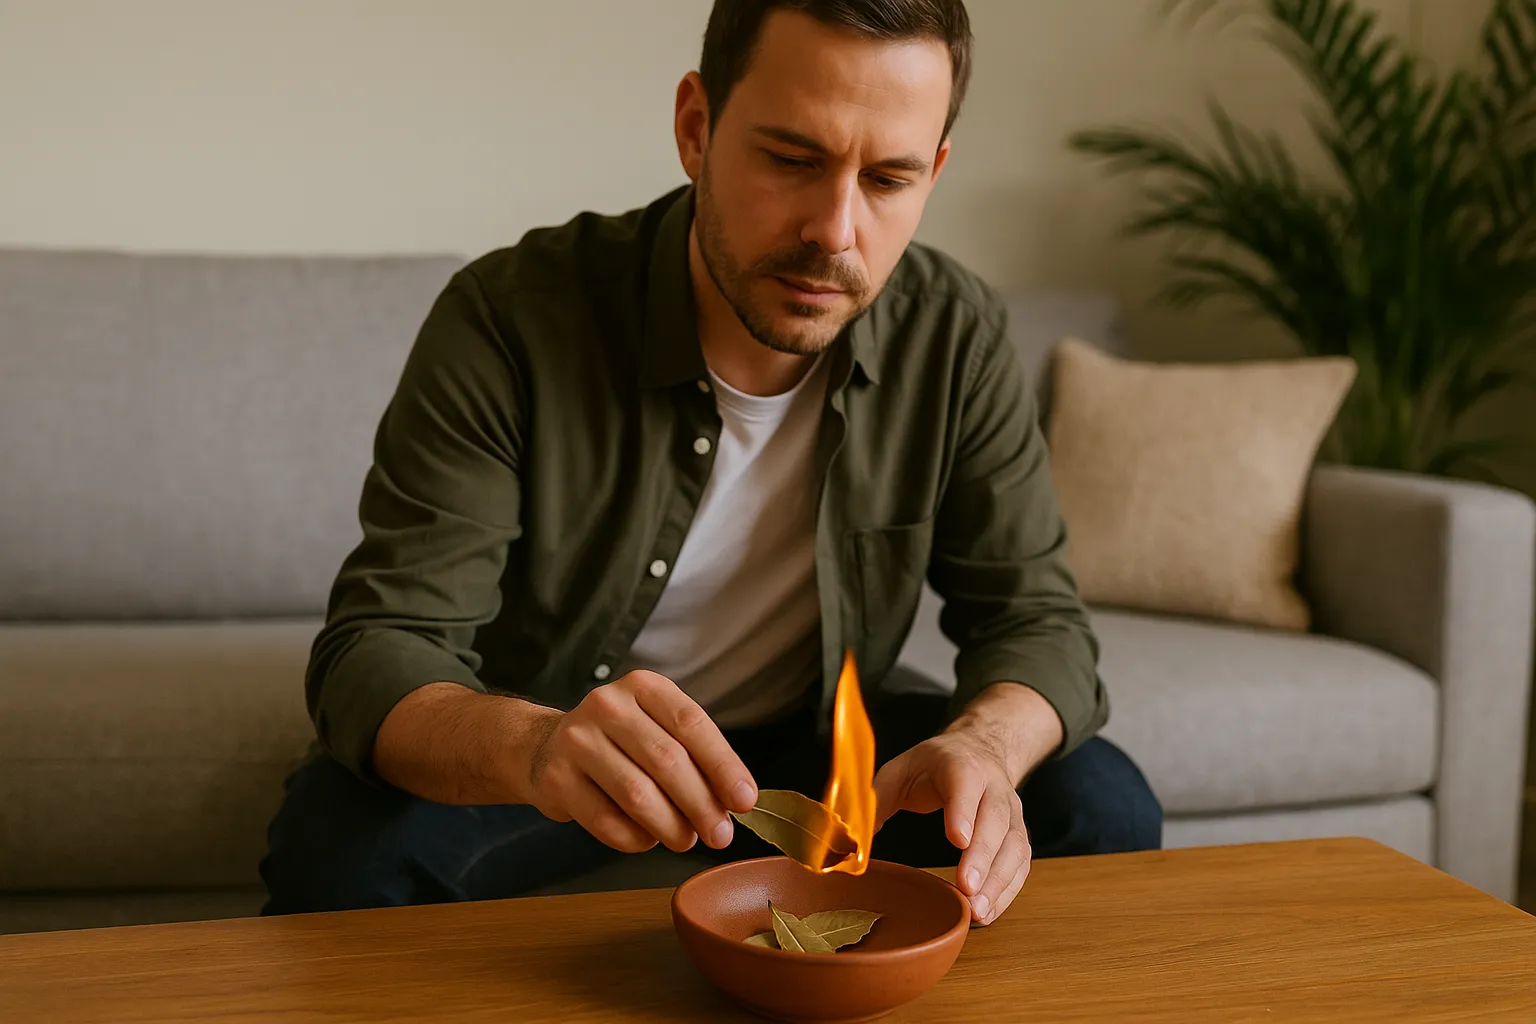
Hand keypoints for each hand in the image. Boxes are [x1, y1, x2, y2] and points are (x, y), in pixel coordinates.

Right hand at [522, 670, 758, 853]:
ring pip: (637, 794)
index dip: (723, 764)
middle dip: (701, 804)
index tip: (745, 799)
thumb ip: (695, 757)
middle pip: (666, 760)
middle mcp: (608, 706)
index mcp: (643, 687)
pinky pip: (605, 820)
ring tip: (686, 840)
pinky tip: (647, 839)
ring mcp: (577, 740)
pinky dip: (634, 838)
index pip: (691, 723)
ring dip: (670, 826)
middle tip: (721, 835)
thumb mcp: (657, 729)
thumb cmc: (620, 742)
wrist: (546, 747)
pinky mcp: (556, 778)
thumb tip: (734, 801)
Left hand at [872, 730, 1029, 925]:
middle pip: (995, 819)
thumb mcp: (900, 770)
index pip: (965, 784)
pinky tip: (988, 912)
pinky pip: (1020, 864)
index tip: (957, 839)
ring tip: (978, 912)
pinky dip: (1008, 890)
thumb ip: (876, 801)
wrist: (980, 750)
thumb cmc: (934, 765)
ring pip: (1014, 845)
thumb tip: (852, 841)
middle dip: (983, 856)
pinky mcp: (1017, 834)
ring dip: (998, 881)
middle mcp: (993, 787)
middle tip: (967, 888)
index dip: (963, 811)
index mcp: (960, 765)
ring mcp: (1011, 812)